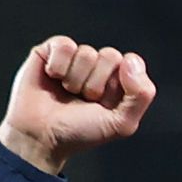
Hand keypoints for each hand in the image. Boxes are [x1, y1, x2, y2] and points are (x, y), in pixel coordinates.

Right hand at [0, 36, 155, 174]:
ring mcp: (74, 58)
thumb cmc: (79, 132)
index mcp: (119, 81)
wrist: (40, 137)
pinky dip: (58, 66)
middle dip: (96, 84)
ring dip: (75, 80)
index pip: (131, 63)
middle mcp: (98, 66)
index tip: (104, 103)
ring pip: (86, 52)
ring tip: (66, 93)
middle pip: (110, 55)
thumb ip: (141, 95)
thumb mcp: (122, 123)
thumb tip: (130, 60)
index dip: (117, 85)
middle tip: (83, 99)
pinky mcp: (50, 52)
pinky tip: (52, 77)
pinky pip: (64, 45)